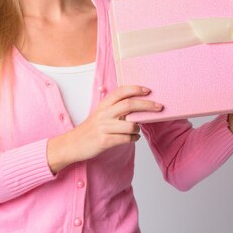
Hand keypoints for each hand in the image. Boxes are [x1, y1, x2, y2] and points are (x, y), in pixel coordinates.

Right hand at [47, 85, 161, 172]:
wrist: (72, 144)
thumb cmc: (90, 129)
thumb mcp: (100, 114)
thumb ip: (115, 108)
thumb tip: (136, 104)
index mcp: (103, 105)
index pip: (121, 91)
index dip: (135, 89)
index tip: (148, 90)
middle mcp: (104, 114)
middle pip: (129, 105)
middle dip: (147, 105)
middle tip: (159, 107)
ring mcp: (104, 127)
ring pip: (131, 124)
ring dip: (138, 128)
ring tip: (137, 130)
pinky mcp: (104, 141)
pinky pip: (126, 139)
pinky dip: (134, 139)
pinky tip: (133, 139)